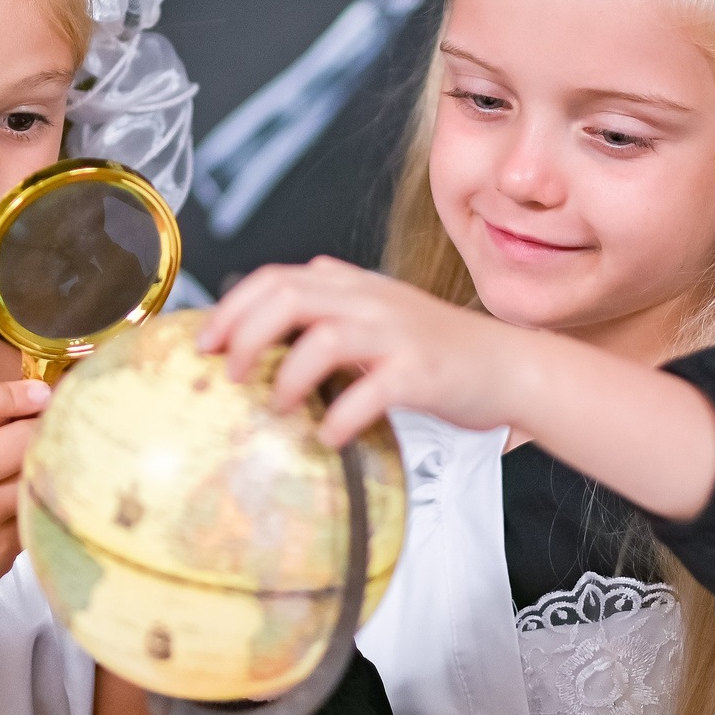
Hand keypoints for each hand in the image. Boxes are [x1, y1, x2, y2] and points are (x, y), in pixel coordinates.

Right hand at [0, 377, 46, 622]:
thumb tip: (20, 406)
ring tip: (50, 459)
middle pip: (21, 435)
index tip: (37, 393)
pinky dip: (37, 501)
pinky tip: (28, 500)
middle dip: (42, 427)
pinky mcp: (2, 548)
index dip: (13, 392)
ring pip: (36, 473)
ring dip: (47, 464)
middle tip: (52, 425)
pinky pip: (34, 510)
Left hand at [196, 256, 543, 445]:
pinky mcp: (420, 372)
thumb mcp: (379, 314)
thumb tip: (269, 313)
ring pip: (323, 337)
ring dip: (286, 375)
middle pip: (288, 297)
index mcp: (354, 285)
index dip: (232, 307)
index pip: (276, 278)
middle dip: (245, 335)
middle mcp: (370, 300)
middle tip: (227, 372)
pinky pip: (369, 390)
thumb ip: (330, 307)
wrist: (509, 365)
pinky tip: (329, 436)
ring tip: (276, 405)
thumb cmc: (439, 350)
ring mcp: (396, 333)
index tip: (204, 343)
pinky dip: (340, 417)